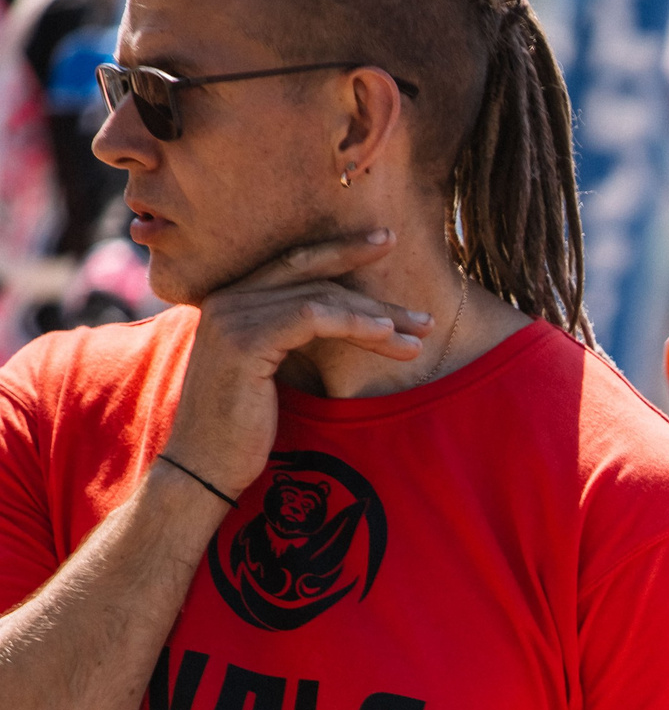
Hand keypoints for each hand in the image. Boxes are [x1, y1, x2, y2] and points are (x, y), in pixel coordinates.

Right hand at [161, 229, 431, 494]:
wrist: (204, 466)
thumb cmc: (243, 427)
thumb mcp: (273, 369)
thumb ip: (293, 335)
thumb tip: (346, 319)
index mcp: (231, 299)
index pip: (295, 263)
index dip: (342, 251)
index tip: (386, 243)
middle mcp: (227, 298)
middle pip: (312, 275)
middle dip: (373, 287)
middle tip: (423, 312)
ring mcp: (232, 316)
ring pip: (320, 298)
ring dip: (377, 317)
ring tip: (419, 337)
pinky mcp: (244, 341)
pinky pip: (312, 318)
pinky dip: (354, 323)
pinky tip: (385, 334)